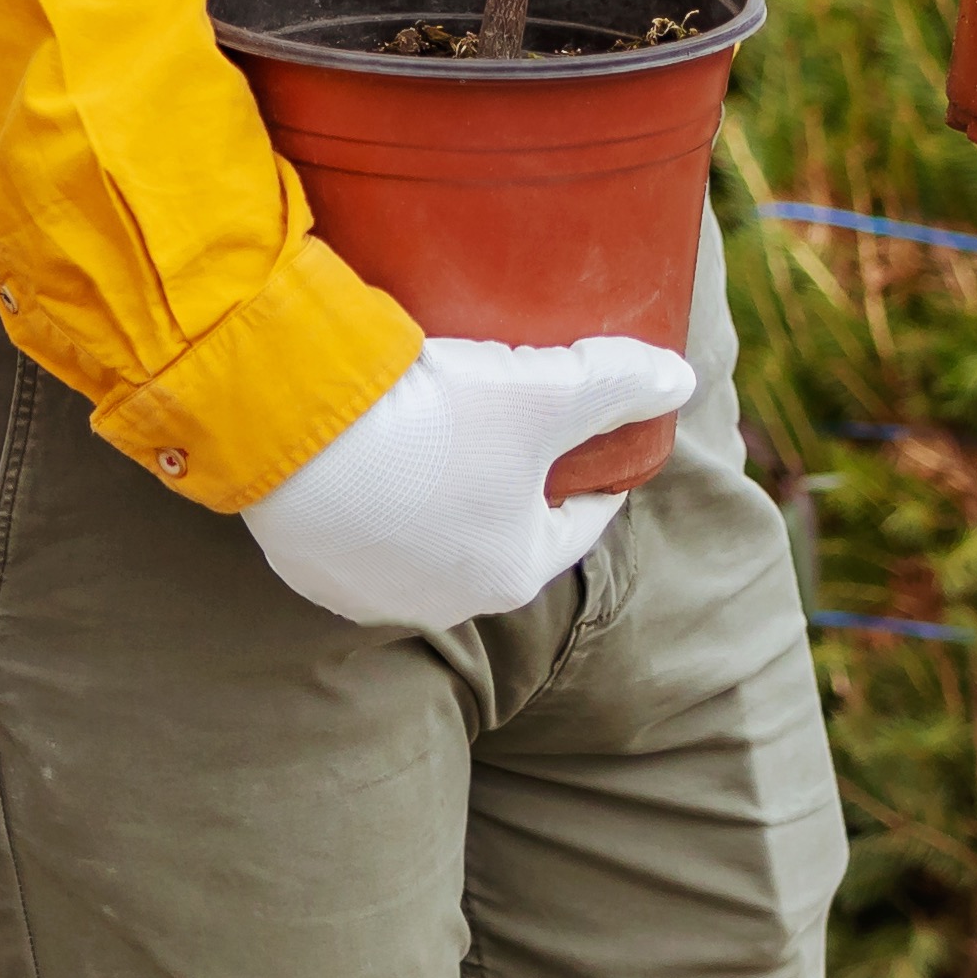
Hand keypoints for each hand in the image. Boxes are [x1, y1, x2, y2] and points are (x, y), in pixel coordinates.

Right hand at [241, 333, 697, 640]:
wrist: (295, 434)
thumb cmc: (432, 424)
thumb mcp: (540, 392)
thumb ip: (615, 381)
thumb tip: (681, 377)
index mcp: (513, 571)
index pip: (575, 526)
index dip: (591, 478)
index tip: (591, 442)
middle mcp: (446, 600)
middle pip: (497, 534)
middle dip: (508, 487)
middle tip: (505, 425)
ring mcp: (371, 594)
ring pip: (424, 543)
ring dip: (435, 502)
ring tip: (430, 438)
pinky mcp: (310, 572)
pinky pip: (355, 539)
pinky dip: (369, 506)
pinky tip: (364, 462)